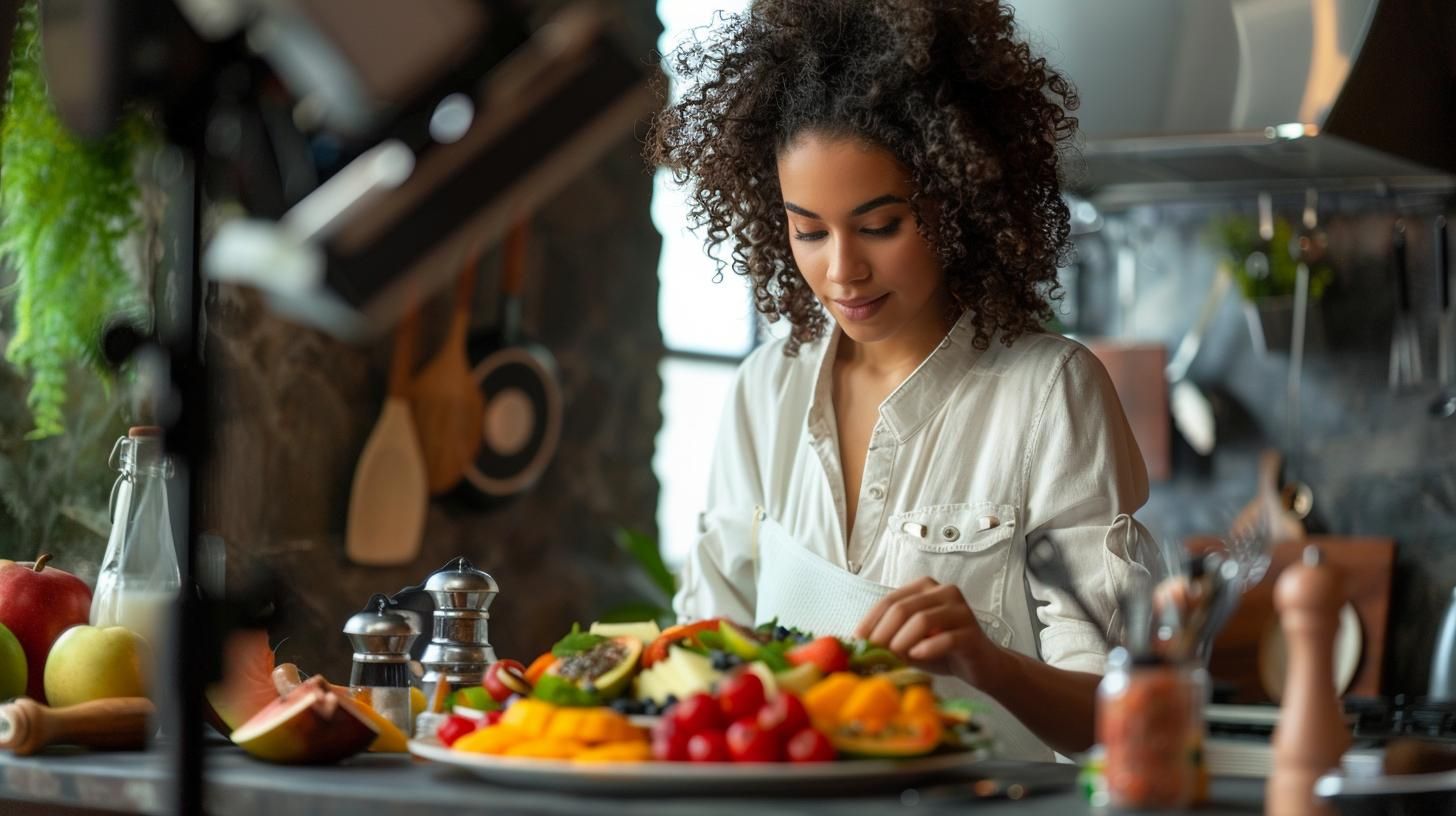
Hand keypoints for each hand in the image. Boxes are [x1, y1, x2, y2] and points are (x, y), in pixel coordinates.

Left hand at [855, 577, 1006, 690]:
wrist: (981, 666)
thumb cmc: (940, 650)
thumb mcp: (909, 640)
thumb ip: (888, 636)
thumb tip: (857, 644)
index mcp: (925, 587)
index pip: (889, 600)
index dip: (870, 621)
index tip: (856, 642)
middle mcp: (944, 592)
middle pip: (903, 608)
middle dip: (883, 633)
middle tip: (872, 654)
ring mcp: (960, 610)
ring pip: (922, 620)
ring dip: (901, 641)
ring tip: (892, 657)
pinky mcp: (972, 632)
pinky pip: (946, 638)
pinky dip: (927, 648)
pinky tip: (916, 656)